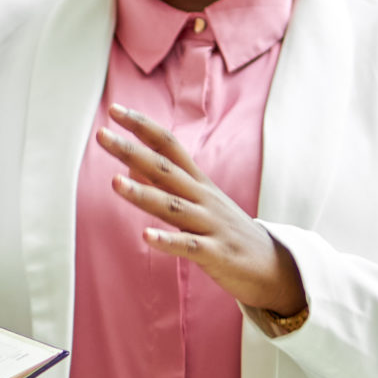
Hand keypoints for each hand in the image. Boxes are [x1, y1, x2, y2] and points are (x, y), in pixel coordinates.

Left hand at [100, 105, 305, 316]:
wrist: (275, 268)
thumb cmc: (229, 233)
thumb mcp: (199, 203)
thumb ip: (165, 184)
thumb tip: (130, 168)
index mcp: (198, 183)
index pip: (169, 145)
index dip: (143, 127)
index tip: (114, 109)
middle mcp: (203, 197)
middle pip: (164, 169)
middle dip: (132, 151)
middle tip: (102, 135)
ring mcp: (210, 224)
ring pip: (173, 206)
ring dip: (143, 194)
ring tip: (113, 182)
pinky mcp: (216, 253)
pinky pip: (189, 246)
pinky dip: (167, 241)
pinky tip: (145, 237)